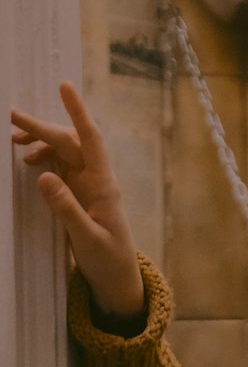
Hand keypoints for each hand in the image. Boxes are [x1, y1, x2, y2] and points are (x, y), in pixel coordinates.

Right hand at [10, 81, 143, 316]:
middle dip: (42, 126)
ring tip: (14, 141)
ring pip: (63, 151)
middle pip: (69, 142)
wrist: (118, 280)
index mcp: (103, 185)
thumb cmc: (108, 261)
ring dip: (41, 141)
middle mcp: (96, 180)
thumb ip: (66, 208)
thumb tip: (43, 175)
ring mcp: (87, 186)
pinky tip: (29, 162)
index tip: (65, 86)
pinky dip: (43, 158)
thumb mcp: (87, 238)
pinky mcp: (78, 195)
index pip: (90, 140)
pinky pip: (59, 167)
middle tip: (11, 117)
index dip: (78, 112)